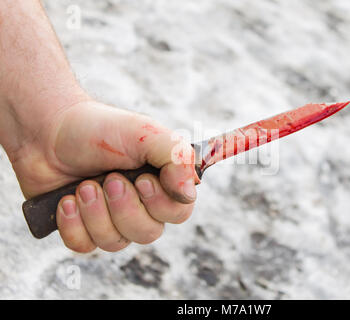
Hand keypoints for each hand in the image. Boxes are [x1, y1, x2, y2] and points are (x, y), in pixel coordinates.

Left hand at [9, 99, 198, 252]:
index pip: (179, 212)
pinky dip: (74, 224)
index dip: (160, 203)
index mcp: (161, 183)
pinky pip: (86, 246)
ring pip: (116, 242)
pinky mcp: (82, 228)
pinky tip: (66, 201)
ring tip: (83, 186)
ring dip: (96, 213)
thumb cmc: (101, 129)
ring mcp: (110, 219)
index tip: (141, 180)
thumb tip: (190, 193)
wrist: (49, 130)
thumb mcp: (145, 133)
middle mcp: (140, 205)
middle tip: (108, 179)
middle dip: (124, 208)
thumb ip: (177, 158)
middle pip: (148, 233)